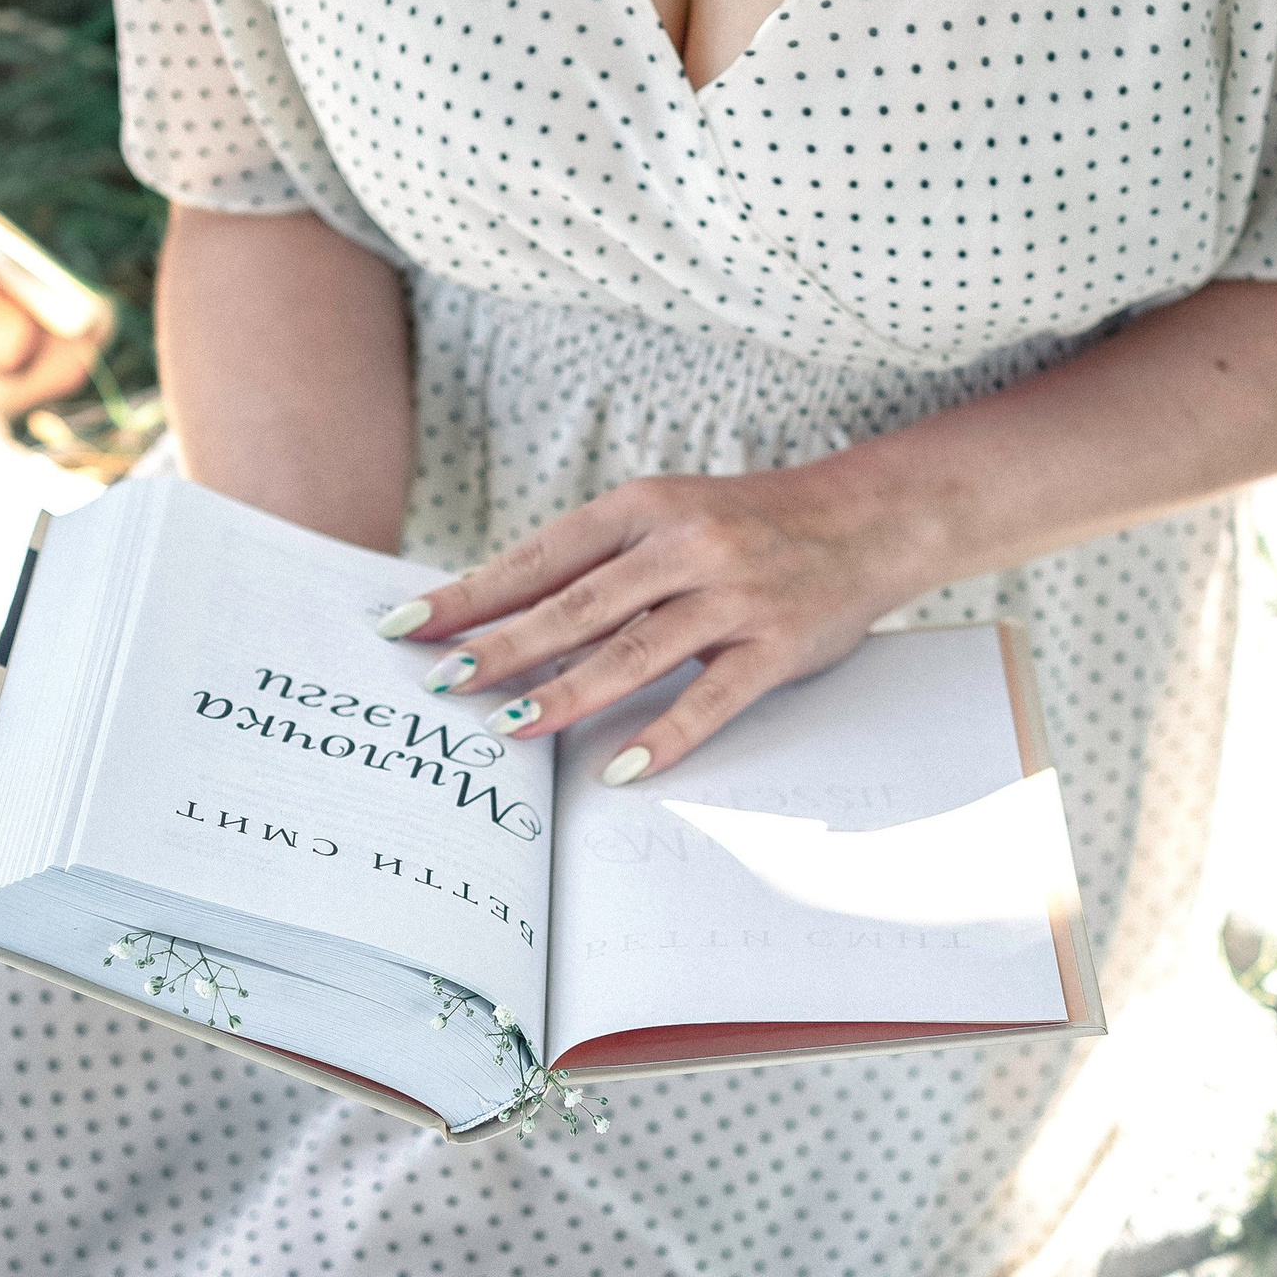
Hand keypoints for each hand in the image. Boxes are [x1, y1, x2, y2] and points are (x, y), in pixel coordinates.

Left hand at [388, 467, 933, 780]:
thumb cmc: (749, 524)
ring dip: (569, 691)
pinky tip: (619, 768)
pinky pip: (712, 697)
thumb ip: (600, 561)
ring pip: (635, 651)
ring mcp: (733, 595)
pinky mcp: (777, 645)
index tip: (408, 625)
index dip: (471, 594)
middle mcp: (685, 546)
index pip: (539, 556)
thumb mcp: (670, 518)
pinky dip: (665, 734)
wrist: (868, 516)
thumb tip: (502, 614)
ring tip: (513, 724)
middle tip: (442, 683)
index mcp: (644, 508)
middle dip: (501, 647)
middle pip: (576, 606)